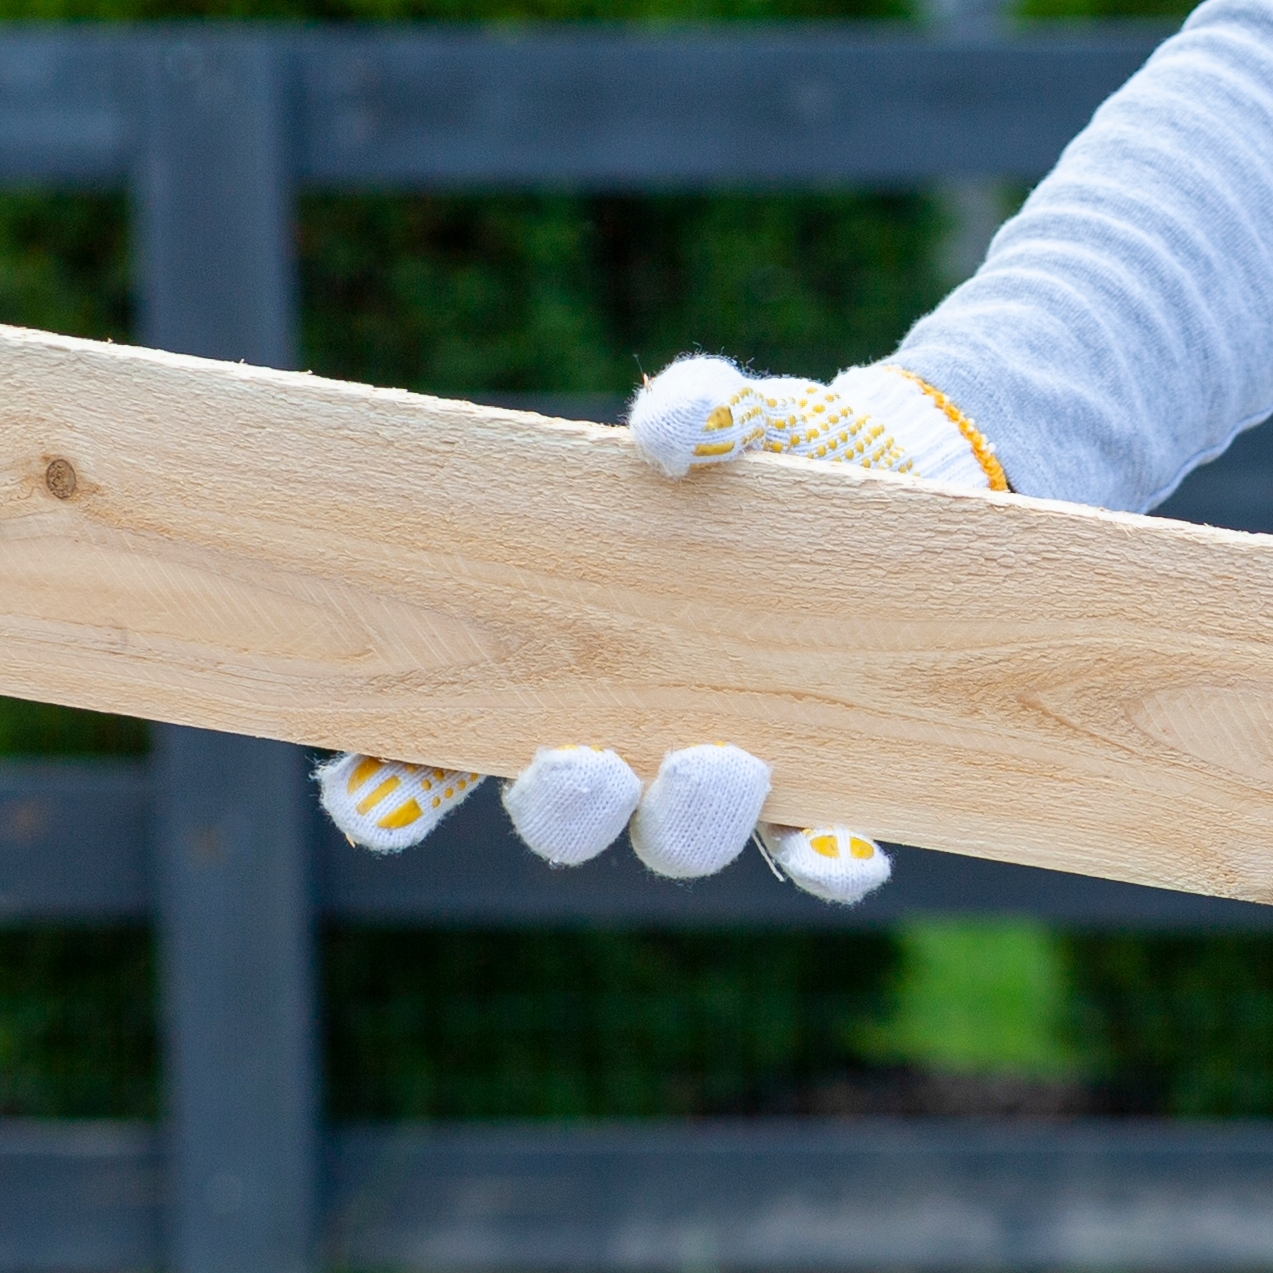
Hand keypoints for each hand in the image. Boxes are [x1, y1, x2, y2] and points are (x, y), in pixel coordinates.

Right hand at [307, 356, 1000, 904]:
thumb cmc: (771, 461)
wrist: (903, 489)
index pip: (444, 739)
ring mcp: (721, 772)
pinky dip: (827, 862)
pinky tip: (841, 855)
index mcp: (554, 663)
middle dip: (563, 807)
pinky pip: (817, 854)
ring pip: (678, 838)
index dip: (397, 784)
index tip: (369, 805)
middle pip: (564, 811)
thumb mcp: (739, 421)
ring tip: (721, 768)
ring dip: (686, 824)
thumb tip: (670, 433)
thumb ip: (701, 411)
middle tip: (581, 768)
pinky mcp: (828, 787)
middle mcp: (628, 737)